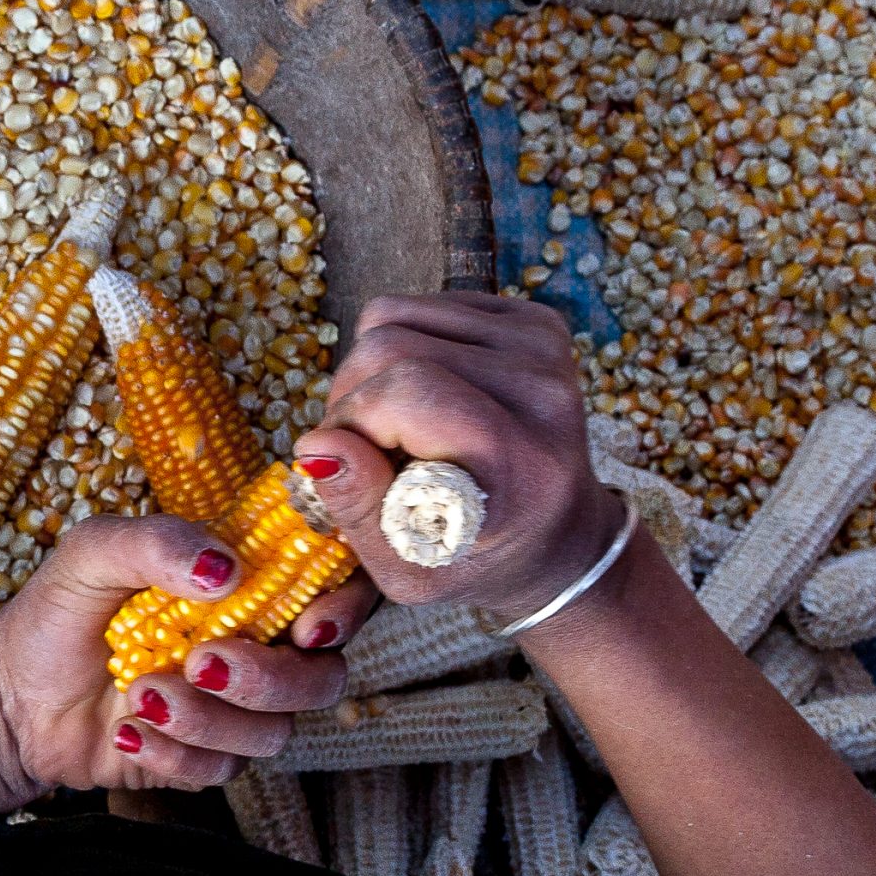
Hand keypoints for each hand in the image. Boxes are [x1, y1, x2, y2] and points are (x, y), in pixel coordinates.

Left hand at [0, 513, 363, 811]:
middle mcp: (256, 650)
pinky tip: (127, 733)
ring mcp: (233, 712)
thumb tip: (226, 569)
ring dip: (206, 718)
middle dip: (270, 677)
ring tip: (138, 693)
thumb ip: (156, 542)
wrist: (7, 699)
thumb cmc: (57, 615)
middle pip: (322, 677)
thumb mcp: (92, 555)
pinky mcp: (205, 762)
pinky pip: (221, 772)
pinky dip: (171, 755)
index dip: (346, 608)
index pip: (333, 591)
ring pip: (273, 732)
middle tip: (201, 661)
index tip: (311, 623)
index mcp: (246, 588)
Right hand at [295, 292, 625, 617]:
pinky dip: (398, 347)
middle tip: (361, 447)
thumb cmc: (478, 558)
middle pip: (392, 344)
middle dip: (351, 395)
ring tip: (390, 424)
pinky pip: (419, 306)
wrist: (557, 530)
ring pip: (393, 317)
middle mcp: (546, 394)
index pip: (409, 392)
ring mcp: (545, 347)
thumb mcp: (411, 569)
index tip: (350, 464)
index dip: (353, 421)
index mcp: (525, 465)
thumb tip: (318, 445)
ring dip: (368, 372)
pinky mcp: (535, 320)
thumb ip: (359, 510)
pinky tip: (421, 396)